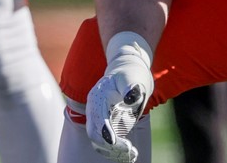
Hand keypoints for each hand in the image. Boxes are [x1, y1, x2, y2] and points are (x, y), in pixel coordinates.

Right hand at [85, 32, 153, 162]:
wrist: (127, 72)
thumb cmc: (131, 74)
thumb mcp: (133, 78)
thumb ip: (132, 88)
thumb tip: (130, 99)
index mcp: (97, 96)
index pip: (97, 117)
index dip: (104, 130)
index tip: (114, 142)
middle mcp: (94, 109)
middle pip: (94, 133)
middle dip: (110, 145)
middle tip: (129, 149)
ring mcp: (98, 118)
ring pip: (98, 141)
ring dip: (113, 151)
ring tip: (131, 154)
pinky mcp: (105, 125)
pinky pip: (105, 143)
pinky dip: (115, 151)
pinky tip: (130, 154)